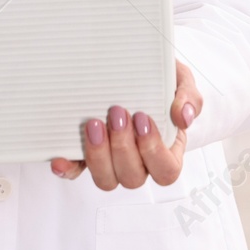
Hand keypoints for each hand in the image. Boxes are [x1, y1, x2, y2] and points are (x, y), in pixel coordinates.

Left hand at [49, 61, 201, 188]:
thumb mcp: (181, 80)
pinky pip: (77, 172)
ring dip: (99, 156)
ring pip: (106, 179)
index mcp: (166, 150)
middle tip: (117, 113)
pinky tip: (61, 157)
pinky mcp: (87, 157)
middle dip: (123, 147)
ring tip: (95, 123)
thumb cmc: (162, 81)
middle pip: (133, 177)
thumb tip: (183, 118)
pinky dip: (68, 168)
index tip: (143, 119)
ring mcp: (112, 162)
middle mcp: (139, 162)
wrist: (136, 69)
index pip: (166, 170)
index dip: (153, 151)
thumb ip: (188, 97)